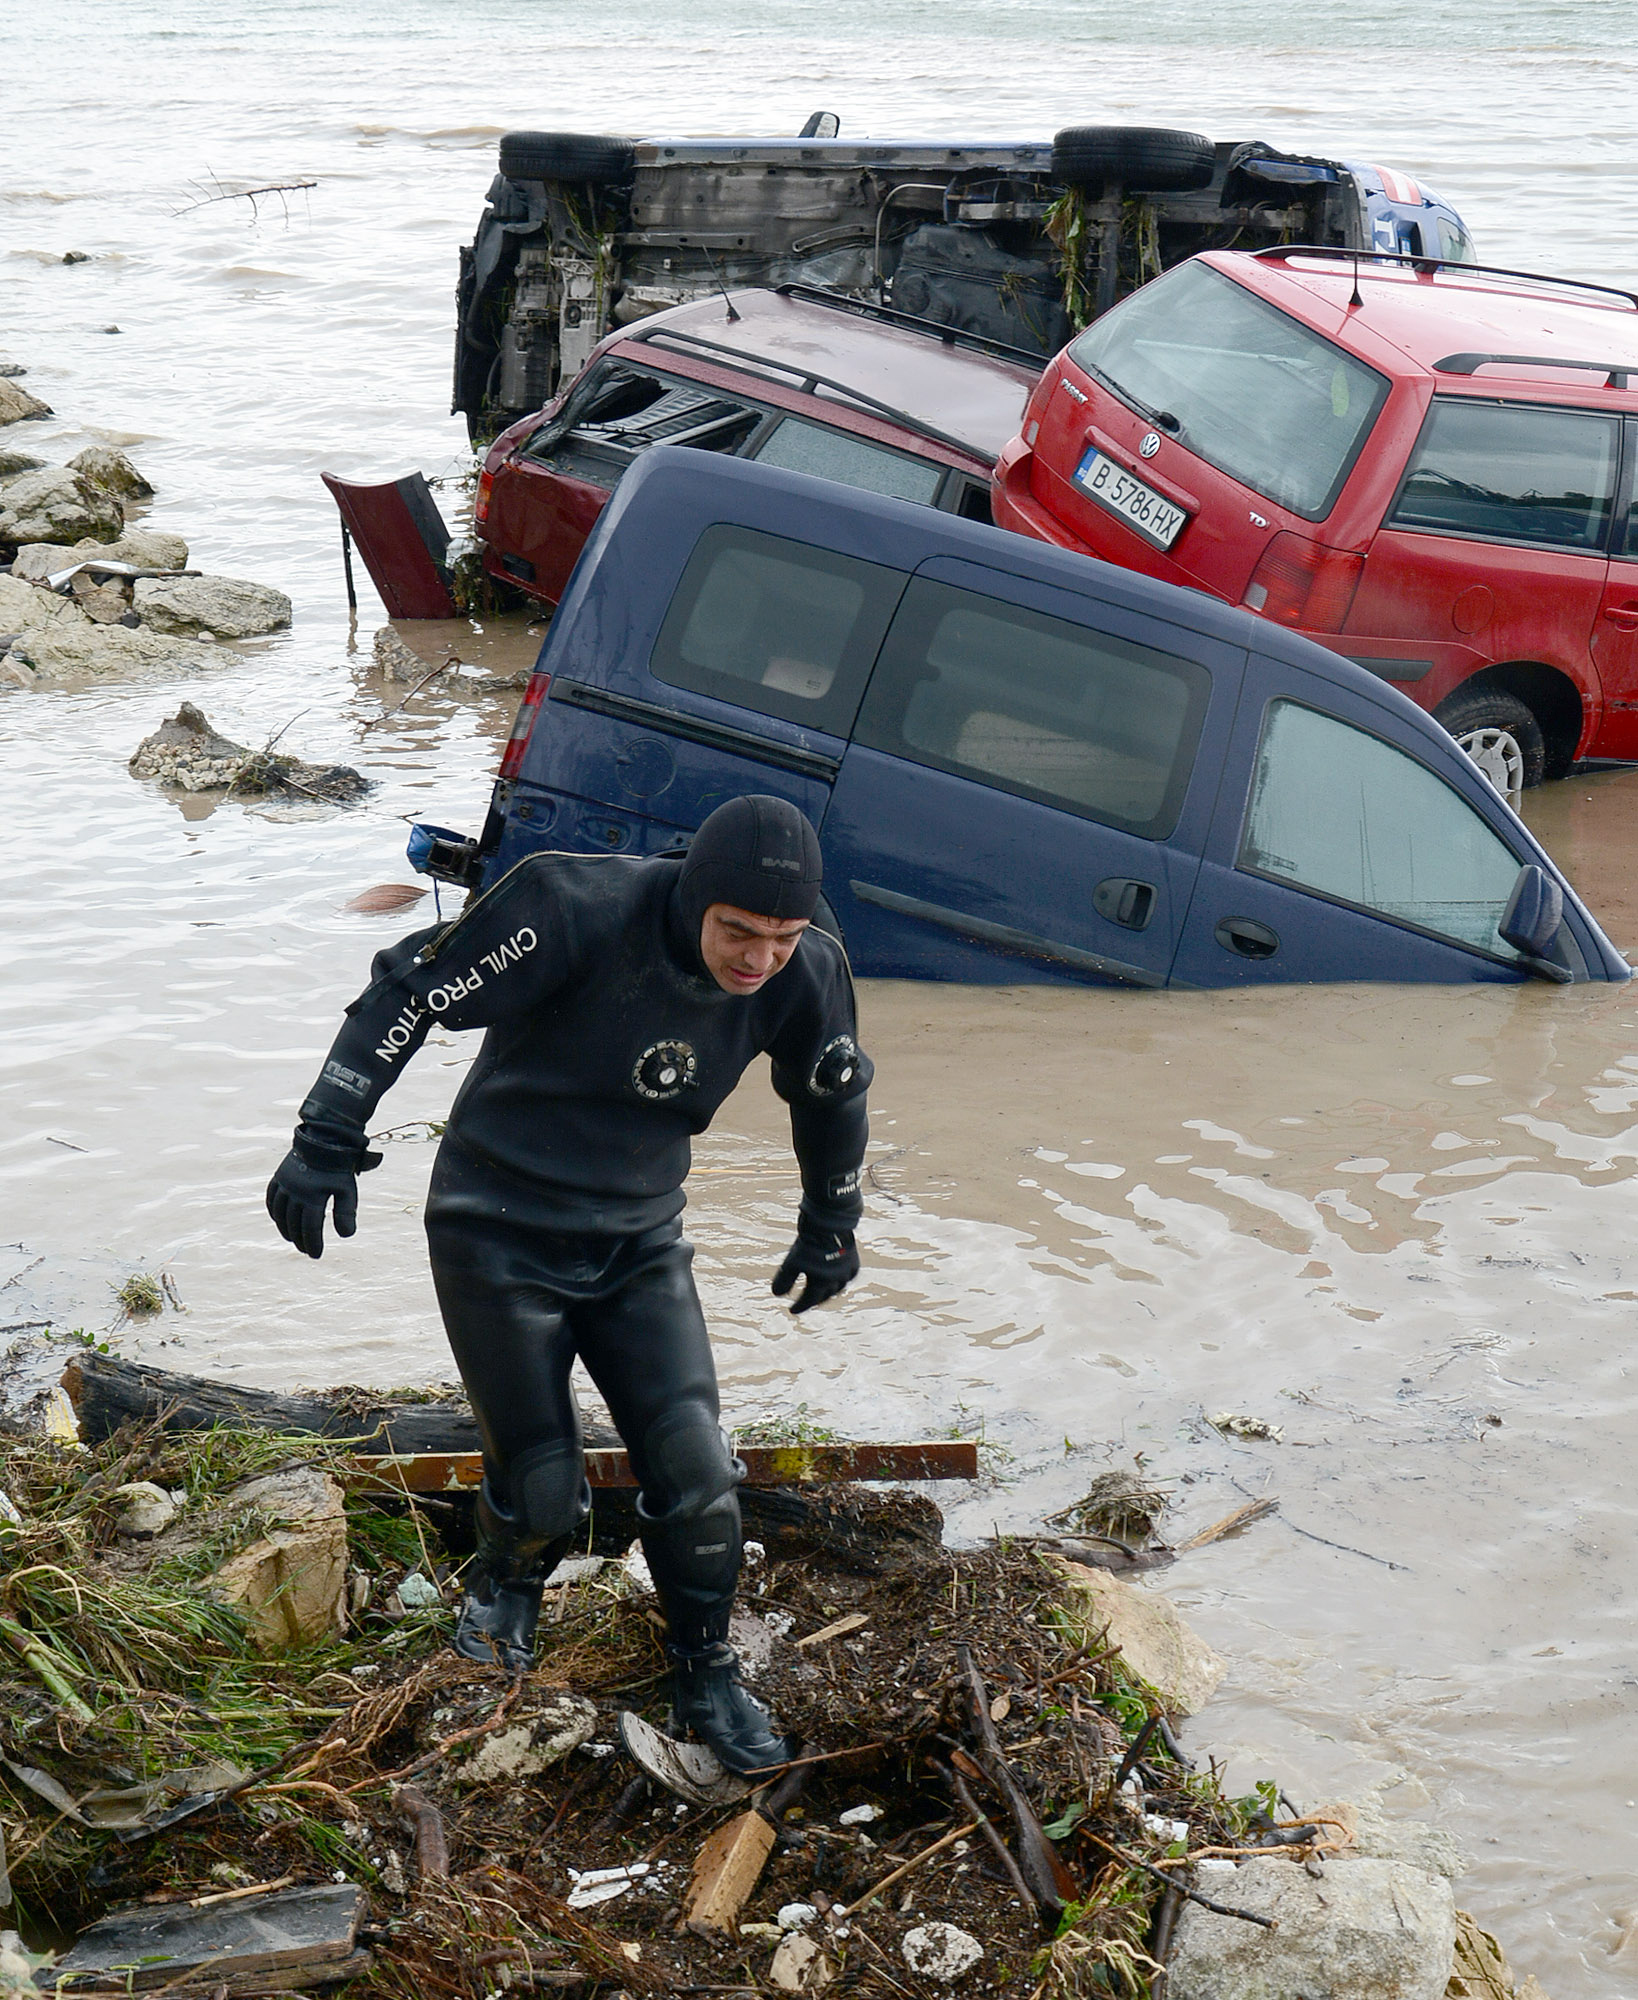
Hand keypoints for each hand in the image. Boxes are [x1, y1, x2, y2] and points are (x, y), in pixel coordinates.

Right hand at [266, 1140, 379, 1258]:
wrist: (325, 1139)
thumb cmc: (339, 1167)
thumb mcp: (347, 1190)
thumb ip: (346, 1213)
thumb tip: (346, 1235)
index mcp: (313, 1197)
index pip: (311, 1228)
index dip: (313, 1244)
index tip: (316, 1255)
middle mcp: (295, 1192)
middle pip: (294, 1223)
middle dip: (300, 1240)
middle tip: (305, 1250)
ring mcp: (285, 1184)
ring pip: (280, 1213)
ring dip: (284, 1228)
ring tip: (291, 1239)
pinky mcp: (279, 1176)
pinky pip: (271, 1197)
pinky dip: (274, 1211)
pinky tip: (278, 1219)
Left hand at [771, 1221, 859, 1313]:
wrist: (831, 1223)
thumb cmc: (810, 1242)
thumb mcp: (792, 1261)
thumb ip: (785, 1280)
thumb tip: (776, 1294)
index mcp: (822, 1283)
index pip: (809, 1300)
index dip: (799, 1306)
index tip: (792, 1310)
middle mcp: (837, 1281)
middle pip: (824, 1296)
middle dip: (813, 1300)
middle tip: (806, 1302)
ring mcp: (847, 1272)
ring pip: (837, 1288)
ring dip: (827, 1292)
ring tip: (821, 1293)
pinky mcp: (853, 1261)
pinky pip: (847, 1277)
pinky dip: (840, 1280)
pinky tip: (837, 1279)